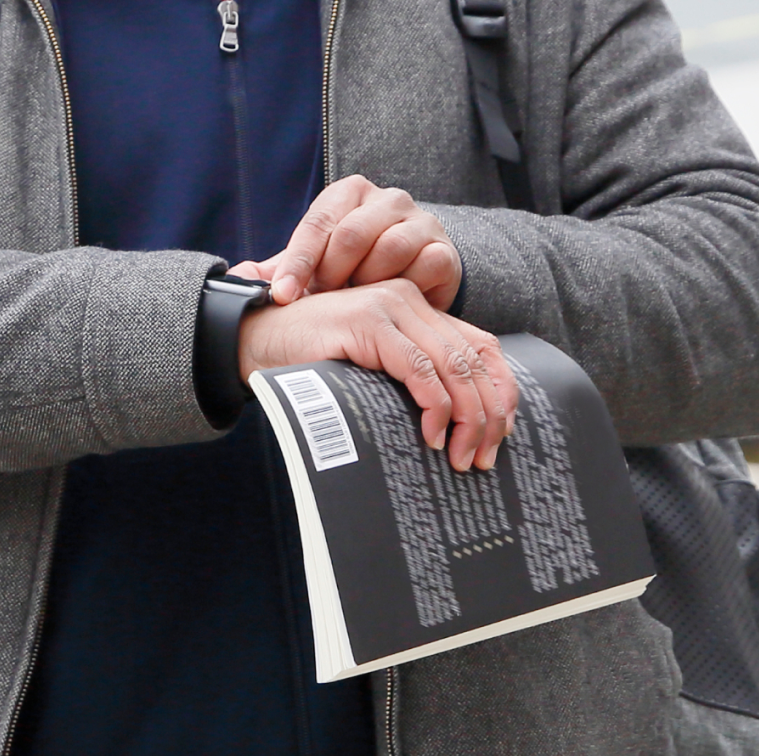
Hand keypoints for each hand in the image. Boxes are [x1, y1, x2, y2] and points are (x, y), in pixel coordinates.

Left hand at [230, 174, 460, 310]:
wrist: (411, 279)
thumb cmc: (354, 271)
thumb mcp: (317, 264)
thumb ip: (282, 269)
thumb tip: (237, 277)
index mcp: (348, 193)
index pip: (317, 224)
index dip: (297, 263)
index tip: (282, 296)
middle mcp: (386, 199)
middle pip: (352, 233)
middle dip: (332, 273)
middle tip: (322, 301)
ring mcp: (420, 221)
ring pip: (389, 248)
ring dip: (368, 283)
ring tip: (356, 304)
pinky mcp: (444, 250)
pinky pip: (423, 266)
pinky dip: (403, 289)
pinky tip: (390, 305)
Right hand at [237, 279, 512, 470]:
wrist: (256, 338)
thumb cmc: (314, 360)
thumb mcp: (375, 367)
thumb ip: (413, 376)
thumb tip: (466, 425)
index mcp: (418, 308)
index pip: (483, 346)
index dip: (502, 391)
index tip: (502, 434)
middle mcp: (409, 300)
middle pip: (474, 360)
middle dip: (487, 415)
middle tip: (482, 458)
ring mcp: (388, 306)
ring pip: (452, 366)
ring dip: (465, 418)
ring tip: (459, 456)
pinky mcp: (366, 322)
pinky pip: (417, 368)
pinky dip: (433, 405)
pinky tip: (430, 434)